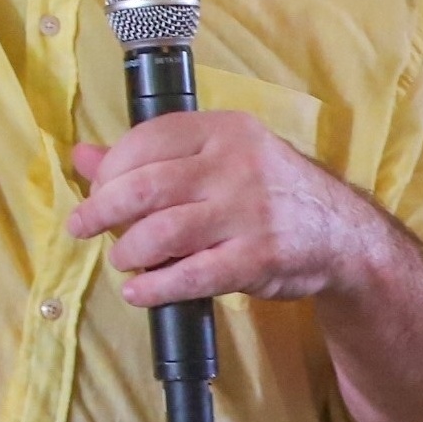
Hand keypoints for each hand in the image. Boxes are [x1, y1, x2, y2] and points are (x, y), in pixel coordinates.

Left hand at [66, 107, 371, 307]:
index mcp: (223, 129)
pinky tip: (138, 292)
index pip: (146, 140)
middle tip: (82, 226)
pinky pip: (194, 275)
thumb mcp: (215, 158)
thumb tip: (81, 156)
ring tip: (120, 259)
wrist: (341, 234)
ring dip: (128, 250)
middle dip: (101, 210)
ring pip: (163, 231)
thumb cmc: (264, 190)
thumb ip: (149, 157)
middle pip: (145, 187)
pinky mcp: (260, 258)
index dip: (109, 169)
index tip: (95, 190)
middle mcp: (237, 165)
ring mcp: (251, 212)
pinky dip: (156, 287)